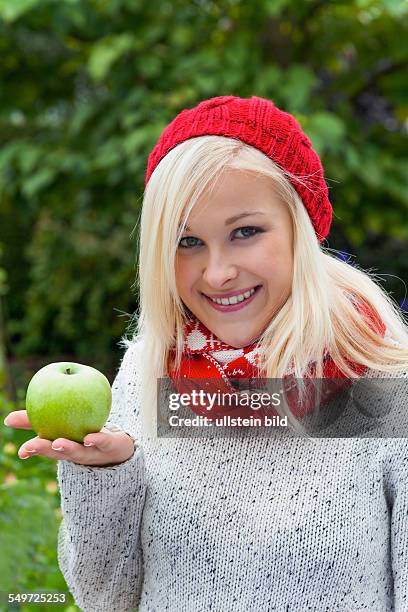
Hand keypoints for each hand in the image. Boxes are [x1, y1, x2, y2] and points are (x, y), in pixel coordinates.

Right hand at [4, 410, 135, 466]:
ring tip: (58, 443)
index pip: (46, 448)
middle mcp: (77, 452)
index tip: (21, 451)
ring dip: (68, 448)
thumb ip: (38, 419)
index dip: (33, 449)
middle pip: (59, 453)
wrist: (120, 447)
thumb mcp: (62, 424)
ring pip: (80, 451)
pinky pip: (103, 442)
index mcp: (64, 447)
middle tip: (31, 446)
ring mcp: (94, 451)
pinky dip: (96, 440)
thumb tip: (7, 419)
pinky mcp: (111, 445)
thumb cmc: (85, 434)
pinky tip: (89, 437)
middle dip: (45, 450)